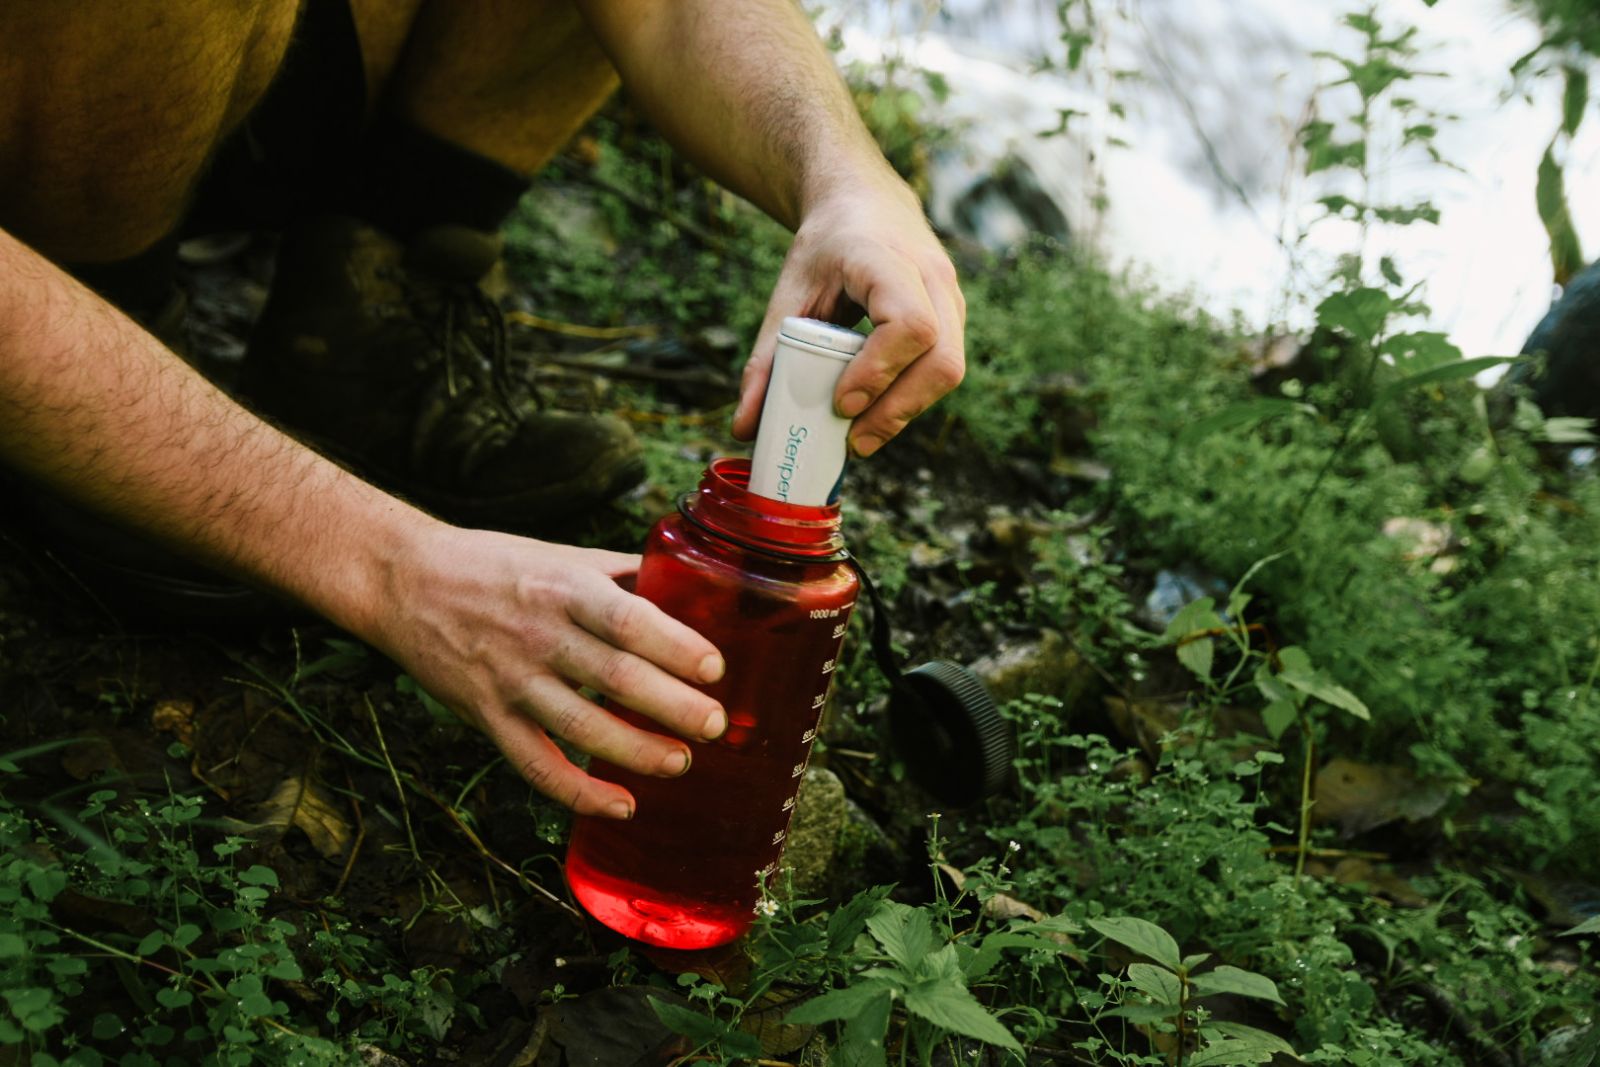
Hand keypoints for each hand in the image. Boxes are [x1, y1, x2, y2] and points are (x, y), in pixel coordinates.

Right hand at [370, 524, 727, 817]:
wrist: (403, 581)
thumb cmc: (493, 565)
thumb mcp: (558, 556)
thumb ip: (618, 575)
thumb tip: (686, 586)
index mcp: (564, 588)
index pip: (628, 620)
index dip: (675, 646)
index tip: (714, 668)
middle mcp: (538, 634)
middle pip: (614, 677)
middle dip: (672, 706)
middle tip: (715, 725)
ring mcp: (510, 679)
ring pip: (580, 727)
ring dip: (635, 751)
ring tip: (680, 762)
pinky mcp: (487, 716)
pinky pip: (536, 764)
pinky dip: (579, 791)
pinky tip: (621, 804)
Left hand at [732, 176, 965, 456]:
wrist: (865, 205)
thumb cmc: (826, 248)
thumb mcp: (789, 292)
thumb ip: (766, 358)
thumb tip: (744, 427)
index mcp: (885, 259)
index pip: (908, 322)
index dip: (879, 370)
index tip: (842, 403)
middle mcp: (931, 276)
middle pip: (941, 358)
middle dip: (898, 409)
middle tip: (854, 440)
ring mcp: (950, 297)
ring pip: (950, 368)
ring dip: (907, 410)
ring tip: (862, 437)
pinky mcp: (953, 317)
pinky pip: (943, 367)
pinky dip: (912, 397)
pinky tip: (878, 413)